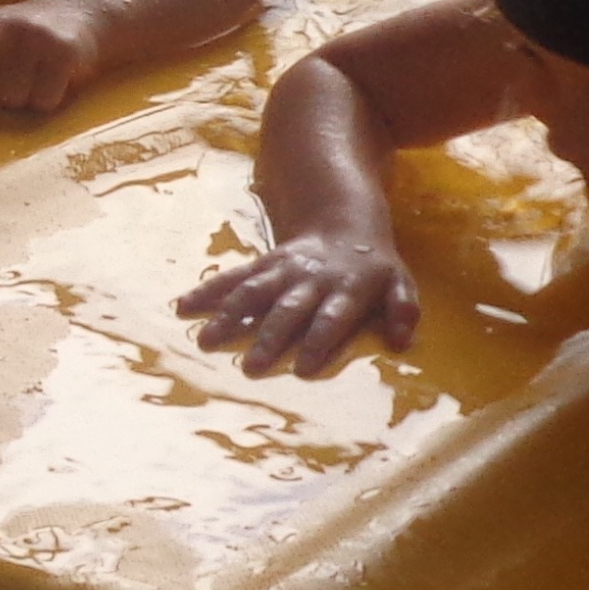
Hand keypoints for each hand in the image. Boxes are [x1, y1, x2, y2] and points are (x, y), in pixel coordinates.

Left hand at [0, 0, 95, 125]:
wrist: (84, 12)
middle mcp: (0, 27)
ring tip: (33, 79)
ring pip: (9, 98)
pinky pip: (42, 101)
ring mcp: (30, 38)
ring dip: (20, 101)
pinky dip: (47, 102)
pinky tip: (54, 81)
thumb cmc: (27, 40)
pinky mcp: (61, 52)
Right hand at [178, 232, 416, 377]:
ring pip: (254, 290)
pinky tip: (183, 306)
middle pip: (288, 309)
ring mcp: (283, 270)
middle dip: (270, 336)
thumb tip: (405, 340)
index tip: (302, 368)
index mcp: (347, 288)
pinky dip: (208, 290)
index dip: (319, 340)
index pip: (332, 317)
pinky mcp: (263, 264)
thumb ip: (404, 310)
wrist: (345, 221)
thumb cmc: (373, 267)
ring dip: (229, 313)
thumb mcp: (400, 283)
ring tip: (206, 340)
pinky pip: (233, 277)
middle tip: (251, 367)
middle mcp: (311, 279)